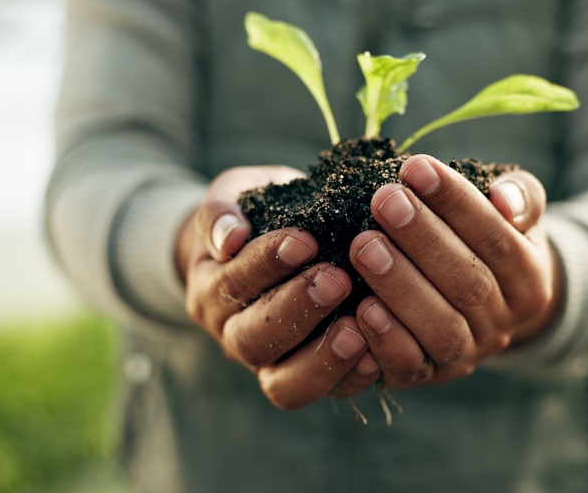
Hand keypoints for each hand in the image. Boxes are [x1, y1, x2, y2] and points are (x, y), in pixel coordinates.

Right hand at [177, 166, 380, 409]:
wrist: (271, 244)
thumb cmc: (258, 213)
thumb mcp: (235, 195)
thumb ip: (223, 210)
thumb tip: (229, 239)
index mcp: (212, 291)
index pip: (232, 285)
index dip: (265, 264)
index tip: (304, 240)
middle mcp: (234, 334)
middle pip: (253, 339)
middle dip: (296, 310)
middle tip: (337, 280)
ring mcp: (271, 365)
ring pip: (284, 384)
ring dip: (322, 357)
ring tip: (357, 328)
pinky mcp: (311, 380)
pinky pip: (326, 393)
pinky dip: (350, 379)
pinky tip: (375, 356)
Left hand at [348, 155, 562, 388]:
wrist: (485, 304)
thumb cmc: (489, 240)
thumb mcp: (515, 213)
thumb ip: (519, 196)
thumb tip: (504, 199)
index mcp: (530, 279)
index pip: (496, 237)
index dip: (456, 202)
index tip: (415, 167)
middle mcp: (504, 324)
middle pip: (468, 283)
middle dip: (422, 239)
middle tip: (383, 200)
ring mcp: (467, 355)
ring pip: (441, 328)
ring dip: (400, 286)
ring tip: (364, 246)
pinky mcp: (429, 376)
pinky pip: (411, 366)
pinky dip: (386, 340)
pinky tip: (360, 307)